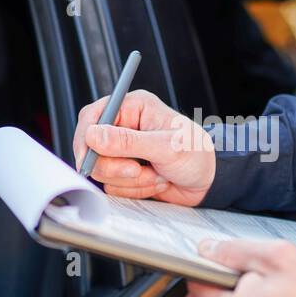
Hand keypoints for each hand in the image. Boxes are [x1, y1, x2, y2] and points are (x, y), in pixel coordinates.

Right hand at [73, 89, 214, 205]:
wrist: (210, 181)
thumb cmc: (197, 154)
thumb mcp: (166, 146)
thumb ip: (128, 142)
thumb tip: (93, 135)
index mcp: (133, 107)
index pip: (92, 116)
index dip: (85, 139)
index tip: (88, 160)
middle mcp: (125, 126)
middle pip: (92, 149)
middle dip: (116, 167)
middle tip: (139, 169)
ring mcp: (124, 151)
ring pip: (103, 171)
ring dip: (132, 180)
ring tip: (157, 173)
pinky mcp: (125, 172)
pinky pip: (114, 186)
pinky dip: (136, 189)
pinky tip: (156, 180)